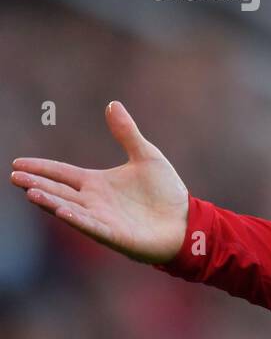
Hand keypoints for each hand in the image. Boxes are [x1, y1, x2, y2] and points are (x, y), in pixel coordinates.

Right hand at [11, 101, 189, 263]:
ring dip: (50, 201)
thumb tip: (113, 104)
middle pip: (59, 190)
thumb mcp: (146, 156)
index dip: (41, 168)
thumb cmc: (165, 192)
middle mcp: (93, 201)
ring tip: (31, 192)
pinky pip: (92, 226)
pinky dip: (77, 219)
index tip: (17, 163)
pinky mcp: (114, 234)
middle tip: (15, 176)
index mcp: (96, 183)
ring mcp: (102, 219)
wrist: (185, 220)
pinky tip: (62, 211)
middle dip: (37, 184)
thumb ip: (127, 133)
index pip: (62, 174)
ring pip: (69, 209)